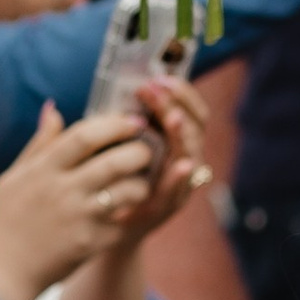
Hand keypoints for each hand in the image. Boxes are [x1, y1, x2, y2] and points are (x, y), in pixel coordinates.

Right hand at [0, 103, 159, 299]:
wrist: (5, 271)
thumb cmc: (8, 220)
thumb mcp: (14, 177)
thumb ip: (39, 144)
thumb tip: (54, 109)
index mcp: (43, 170)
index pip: (84, 136)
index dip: (113, 124)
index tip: (131, 121)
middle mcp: (62, 191)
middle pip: (114, 161)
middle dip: (138, 152)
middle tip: (147, 150)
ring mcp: (80, 218)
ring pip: (127, 192)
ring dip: (141, 184)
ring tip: (140, 183)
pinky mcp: (92, 243)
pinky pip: (123, 222)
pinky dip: (130, 215)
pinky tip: (131, 211)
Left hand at [128, 76, 213, 237]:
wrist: (104, 222)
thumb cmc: (113, 175)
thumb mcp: (121, 140)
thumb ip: (129, 117)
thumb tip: (127, 83)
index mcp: (177, 140)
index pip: (193, 110)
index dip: (183, 92)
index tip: (162, 77)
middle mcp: (186, 159)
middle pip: (195, 126)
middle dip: (176, 105)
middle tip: (154, 89)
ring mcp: (181, 183)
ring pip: (191, 153)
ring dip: (183, 134)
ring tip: (174, 118)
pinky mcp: (169, 205)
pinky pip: (180, 188)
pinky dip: (182, 176)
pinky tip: (183, 163)